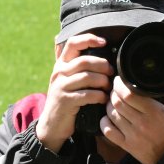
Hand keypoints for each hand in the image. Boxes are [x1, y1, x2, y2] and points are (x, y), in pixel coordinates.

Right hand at [35, 34, 113, 150]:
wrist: (52, 124)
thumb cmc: (65, 98)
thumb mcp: (64, 78)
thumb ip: (71, 63)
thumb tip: (71, 41)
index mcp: (61, 64)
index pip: (73, 43)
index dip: (89, 39)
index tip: (104, 42)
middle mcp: (59, 73)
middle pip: (85, 61)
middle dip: (102, 65)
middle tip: (111, 72)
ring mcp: (61, 87)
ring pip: (87, 77)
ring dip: (102, 82)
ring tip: (108, 87)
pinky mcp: (66, 101)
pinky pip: (87, 94)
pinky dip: (99, 96)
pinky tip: (103, 98)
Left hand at [100, 76, 163, 163]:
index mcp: (154, 112)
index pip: (129, 94)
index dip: (120, 85)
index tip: (119, 80)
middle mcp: (141, 123)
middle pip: (118, 103)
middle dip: (113, 93)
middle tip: (115, 89)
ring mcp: (132, 135)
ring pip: (111, 115)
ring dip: (109, 105)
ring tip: (112, 101)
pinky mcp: (127, 145)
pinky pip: (108, 131)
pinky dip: (104, 122)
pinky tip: (108, 117)